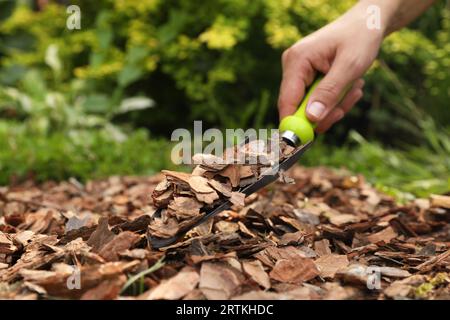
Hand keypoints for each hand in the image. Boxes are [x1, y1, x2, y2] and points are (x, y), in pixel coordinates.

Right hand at [278, 6, 383, 132]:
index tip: (309, 142)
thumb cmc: (360, 37)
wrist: (368, 23)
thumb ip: (330, 92)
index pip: (287, 101)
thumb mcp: (350, 66)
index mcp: (297, 60)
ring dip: (336, 105)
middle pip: (300, 108)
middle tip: (345, 108)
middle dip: (326, 112)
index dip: (296, 124)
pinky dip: (337, 100)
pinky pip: (319, 101)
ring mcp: (300, 73)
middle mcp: (293, 67)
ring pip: (313, 108)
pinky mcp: (308, 78)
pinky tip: (350, 86)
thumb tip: (312, 118)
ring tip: (354, 88)